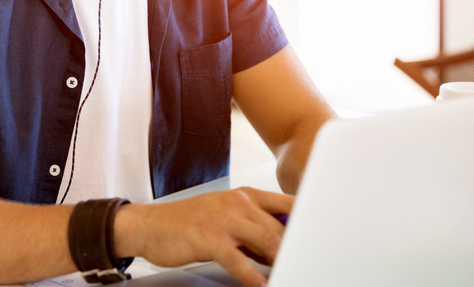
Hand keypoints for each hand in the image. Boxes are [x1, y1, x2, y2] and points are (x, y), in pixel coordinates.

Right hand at [114, 187, 292, 286]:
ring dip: (281, 261)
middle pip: (280, 226)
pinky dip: (254, 277)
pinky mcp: (210, 238)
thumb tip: (279, 250)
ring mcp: (224, 219)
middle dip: (296, 248)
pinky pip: (239, 261)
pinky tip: (262, 286)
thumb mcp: (225, 219)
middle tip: (309, 263)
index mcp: (245, 196)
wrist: (151, 225)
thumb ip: (252, 231)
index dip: (306, 220)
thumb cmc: (189, 223)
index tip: (322, 237)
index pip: (286, 204)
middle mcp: (238, 203)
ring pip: (266, 240)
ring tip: (292, 273)